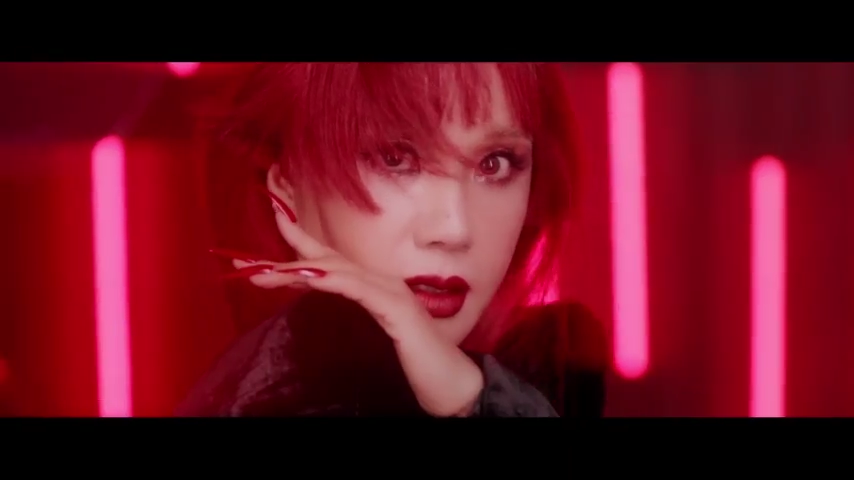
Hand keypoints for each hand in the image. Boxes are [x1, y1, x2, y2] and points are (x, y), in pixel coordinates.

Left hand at [212, 191, 483, 416]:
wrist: (453, 386)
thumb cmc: (417, 366)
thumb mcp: (375, 338)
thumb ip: (355, 317)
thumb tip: (324, 302)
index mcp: (376, 288)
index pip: (333, 260)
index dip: (301, 242)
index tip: (273, 226)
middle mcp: (383, 283)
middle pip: (328, 261)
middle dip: (287, 253)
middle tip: (245, 260)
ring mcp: (392, 294)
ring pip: (339, 271)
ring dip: (298, 269)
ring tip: (262, 273)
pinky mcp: (398, 311)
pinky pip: (359, 290)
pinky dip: (332, 280)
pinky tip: (309, 277)